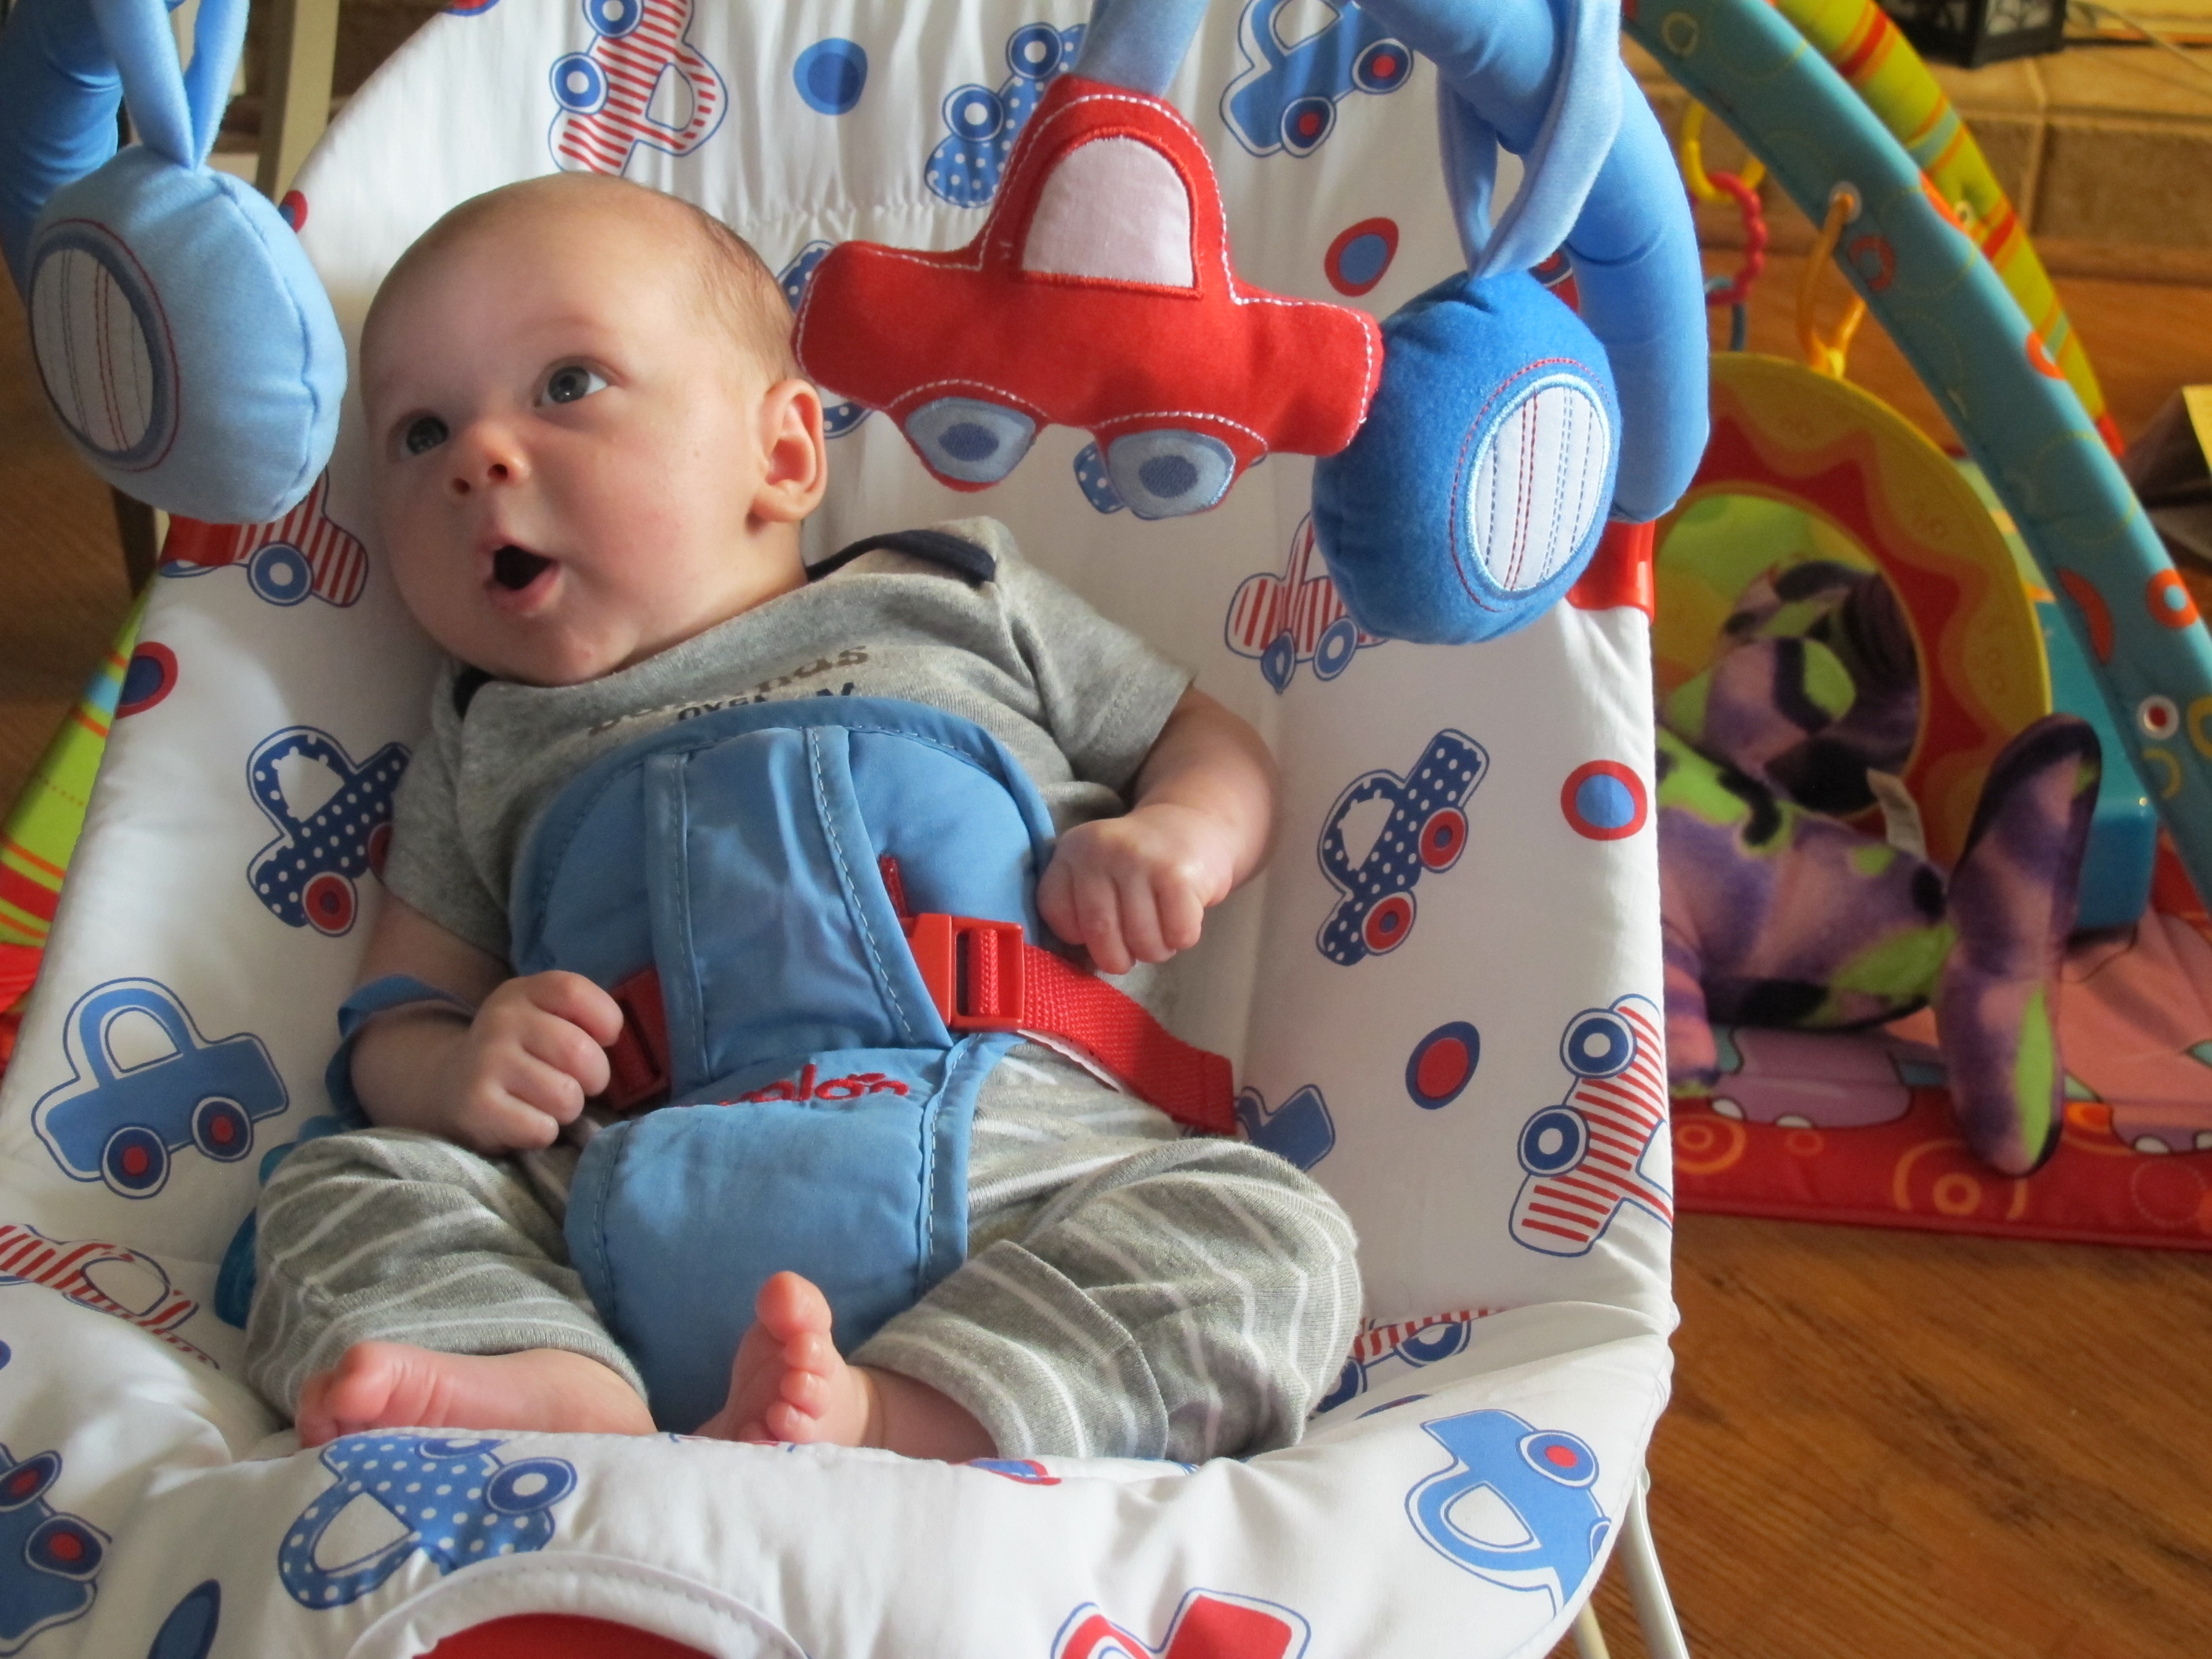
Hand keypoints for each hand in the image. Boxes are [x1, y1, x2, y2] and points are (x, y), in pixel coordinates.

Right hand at [434, 972, 622, 1152]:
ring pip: (566, 1096)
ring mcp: (485, 1061)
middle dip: (594, 1078)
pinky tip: (524, 1120)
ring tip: (546, 1102)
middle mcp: (501, 1020)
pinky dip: (544, 1132)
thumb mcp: (545, 1017)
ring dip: (568, 1110)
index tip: (600, 1039)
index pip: (575, 992)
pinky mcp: (475, 1105)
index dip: (604, 1020)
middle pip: (580, 1052)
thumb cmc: (521, 1052)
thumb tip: (616, 1041)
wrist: (450, 1085)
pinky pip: (541, 1129)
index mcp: (524, 992)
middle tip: (577, 1083)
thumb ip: (583, 1018)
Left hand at [1037, 803, 1240, 974]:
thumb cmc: (1141, 863)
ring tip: (1161, 928)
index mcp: (1073, 850)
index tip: (1101, 927)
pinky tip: (1181, 915)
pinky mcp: (1179, 875)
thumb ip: (1079, 905)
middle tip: (1134, 946)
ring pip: (1142, 941)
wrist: (1195, 823)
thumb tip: (1081, 963)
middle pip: (1099, 934)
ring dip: (1156, 950)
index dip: (1079, 935)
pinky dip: (1183, 938)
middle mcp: (1102, 850)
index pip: (1055, 913)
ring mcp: (1140, 860)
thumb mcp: (1097, 870)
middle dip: (1119, 957)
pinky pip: (1177, 935)